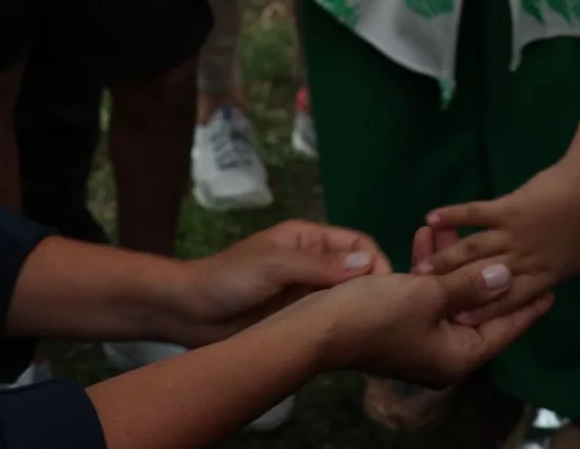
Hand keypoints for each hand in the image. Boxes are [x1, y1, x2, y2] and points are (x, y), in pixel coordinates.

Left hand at [171, 220, 390, 346]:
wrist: (190, 312)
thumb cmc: (230, 279)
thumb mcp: (274, 265)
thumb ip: (319, 265)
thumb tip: (368, 263)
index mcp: (308, 239)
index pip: (358, 243)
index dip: (376, 262)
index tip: (388, 291)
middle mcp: (313, 263)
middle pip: (357, 270)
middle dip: (374, 287)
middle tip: (388, 315)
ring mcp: (306, 292)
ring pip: (346, 296)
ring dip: (360, 308)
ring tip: (376, 330)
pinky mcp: (298, 317)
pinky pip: (329, 317)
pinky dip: (344, 324)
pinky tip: (354, 340)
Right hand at [279, 260, 553, 386]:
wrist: (318, 329)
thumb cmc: (377, 314)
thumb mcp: (428, 295)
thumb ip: (469, 285)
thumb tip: (505, 277)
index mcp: (459, 354)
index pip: (504, 327)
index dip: (527, 304)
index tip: (552, 286)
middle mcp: (444, 351)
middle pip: (477, 309)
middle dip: (485, 272)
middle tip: (512, 245)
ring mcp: (421, 339)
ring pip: (449, 296)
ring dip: (452, 262)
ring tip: (457, 228)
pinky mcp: (399, 323)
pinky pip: (425, 294)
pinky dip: (429, 268)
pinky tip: (427, 235)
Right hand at [418, 165, 579, 327]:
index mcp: (542, 278)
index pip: (509, 301)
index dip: (483, 313)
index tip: (458, 322)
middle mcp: (524, 261)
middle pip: (483, 279)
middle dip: (454, 288)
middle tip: (425, 296)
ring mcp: (514, 235)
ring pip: (474, 251)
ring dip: (446, 257)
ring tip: (421, 264)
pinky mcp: (507, 209)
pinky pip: (476, 213)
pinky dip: (454, 214)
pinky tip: (431, 217)